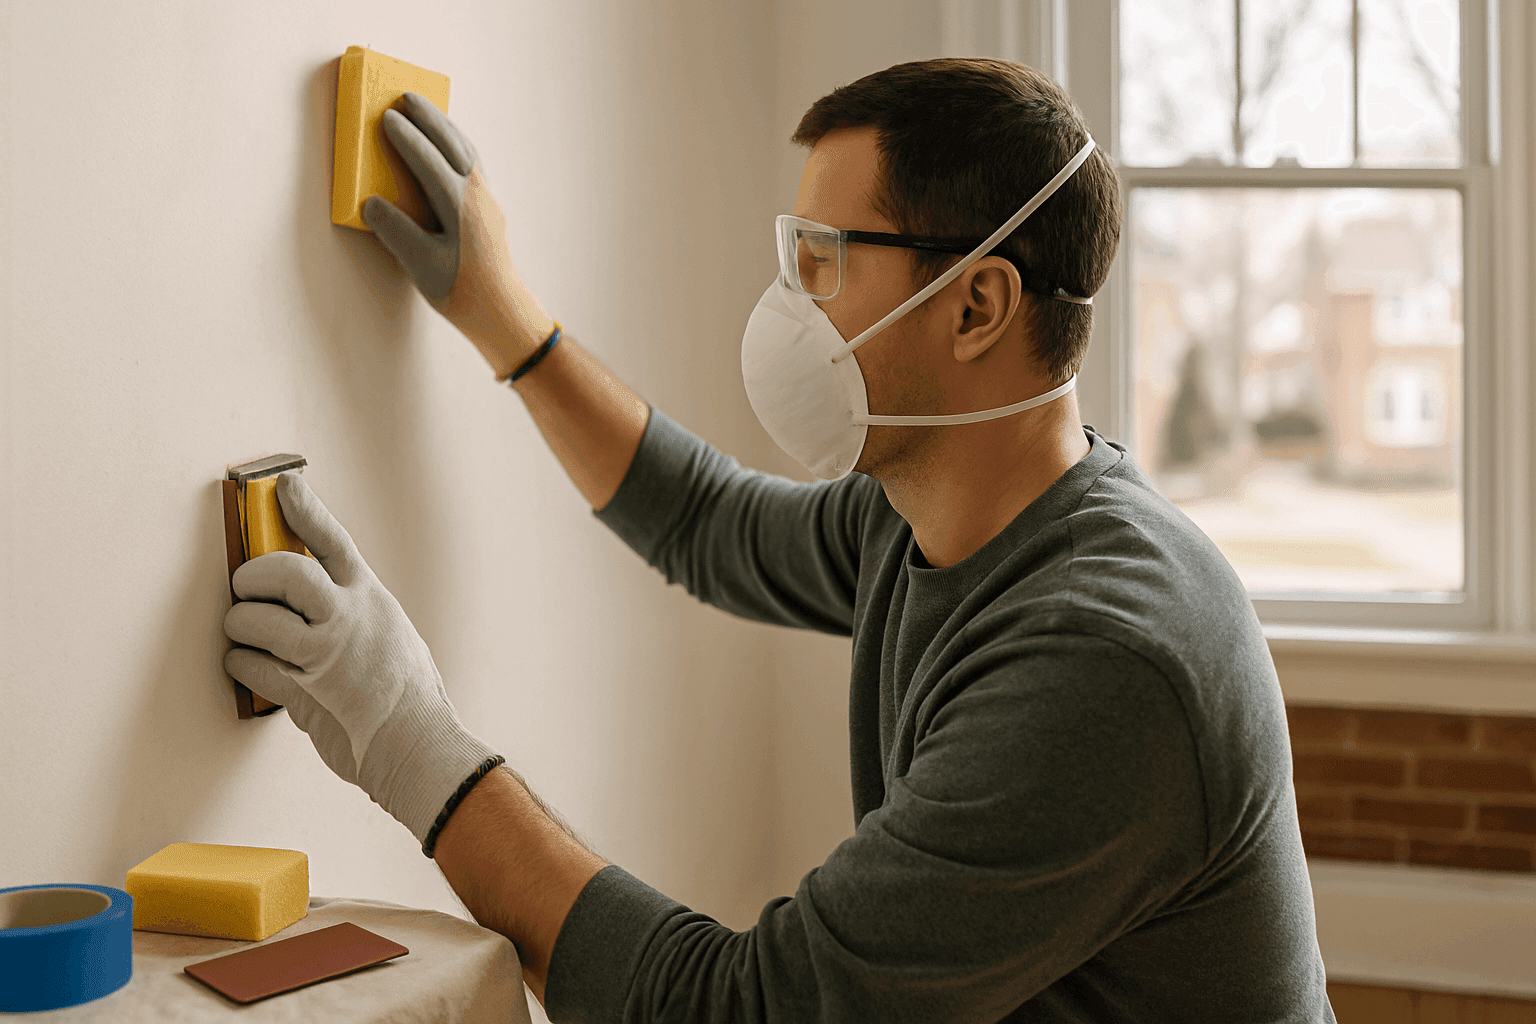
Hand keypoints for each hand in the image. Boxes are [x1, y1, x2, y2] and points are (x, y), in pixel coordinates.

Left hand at [223, 472, 501, 851]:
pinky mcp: (303, 692)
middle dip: (252, 578)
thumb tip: (317, 599)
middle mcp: (348, 619)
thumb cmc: (409, 695)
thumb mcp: (390, 633)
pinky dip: (240, 665)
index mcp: (370, 599)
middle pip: (284, 573)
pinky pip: (250, 667)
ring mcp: (325, 655)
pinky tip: (247, 666)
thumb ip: (355, 611)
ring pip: (257, 620)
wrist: (418, 745)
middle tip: (246, 589)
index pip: (334, 541)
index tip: (284, 485)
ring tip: (244, 634)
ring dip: (239, 626)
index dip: (306, 509)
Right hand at [362, 92, 554, 378]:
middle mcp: (478, 196)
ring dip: (445, 128)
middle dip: (429, 118)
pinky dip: (456, 146)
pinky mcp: (490, 210)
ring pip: (467, 151)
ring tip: (425, 111)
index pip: (427, 160)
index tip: (386, 117)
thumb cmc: (462, 292)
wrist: (503, 312)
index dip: (405, 137)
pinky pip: (473, 165)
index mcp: (459, 205)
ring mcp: (488, 201)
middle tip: (406, 97)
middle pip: (452, 144)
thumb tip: (372, 204)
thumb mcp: (420, 264)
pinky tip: (446, 148)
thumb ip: (396, 231)